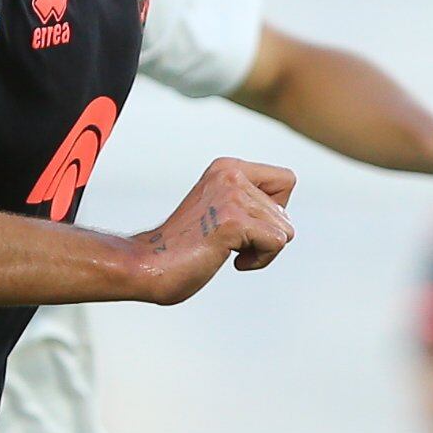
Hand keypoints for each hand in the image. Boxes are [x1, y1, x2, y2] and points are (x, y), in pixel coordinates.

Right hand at [121, 159, 297, 303]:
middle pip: (285, 214)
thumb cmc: (181, 249)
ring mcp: (232, 196)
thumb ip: (248, 204)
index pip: (286, 180)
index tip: (245, 226)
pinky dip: (259, 261)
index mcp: (227, 167)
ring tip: (225, 251)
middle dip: (264, 237)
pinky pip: (277, 243)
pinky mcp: (233, 221)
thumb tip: (285, 222)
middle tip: (228, 244)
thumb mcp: (219, 211)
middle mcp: (230, 174)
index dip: (275, 211)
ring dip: (260, 251)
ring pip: (284, 230)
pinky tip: (230, 260)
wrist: (146, 265)